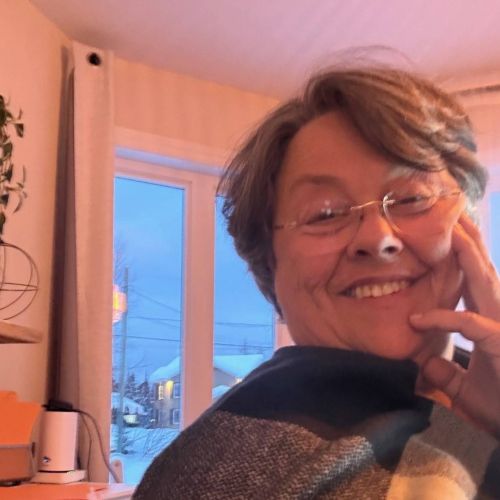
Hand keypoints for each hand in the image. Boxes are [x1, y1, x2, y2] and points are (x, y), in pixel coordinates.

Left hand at [410, 214, 499, 438]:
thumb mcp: (462, 387)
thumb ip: (444, 370)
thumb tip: (424, 362)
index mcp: (488, 320)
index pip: (473, 280)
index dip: (461, 256)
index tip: (447, 232)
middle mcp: (497, 317)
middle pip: (482, 270)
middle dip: (468, 239)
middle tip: (452, 210)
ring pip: (485, 283)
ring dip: (468, 255)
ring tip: (452, 229)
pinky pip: (470, 325)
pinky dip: (444, 320)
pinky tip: (419, 319)